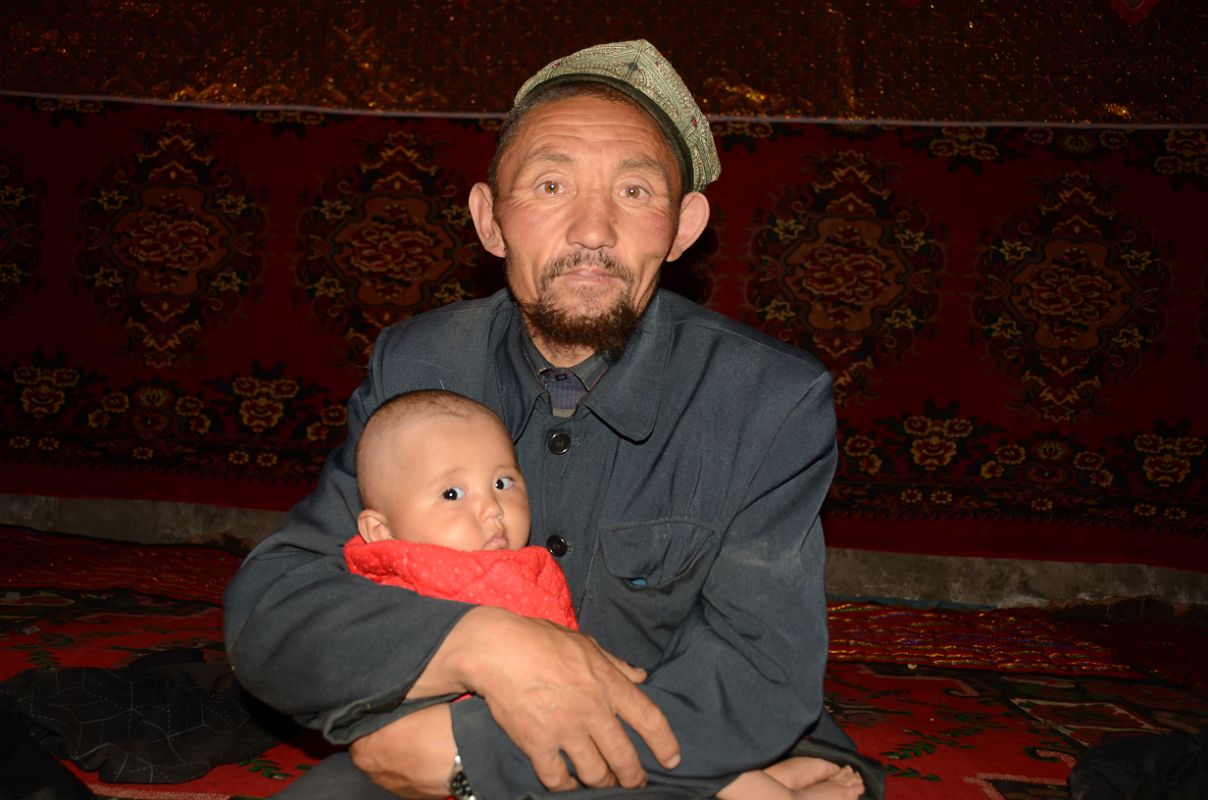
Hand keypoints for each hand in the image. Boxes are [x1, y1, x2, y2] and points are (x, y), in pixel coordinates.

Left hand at [349, 703, 455, 798]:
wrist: (462, 758)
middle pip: (369, 750)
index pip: (356, 730)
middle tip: (403, 727)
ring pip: (385, 766)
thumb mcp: (409, 706)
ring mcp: (390, 786)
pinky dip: (409, 770)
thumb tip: (387, 707)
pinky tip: (425, 758)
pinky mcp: (409, 796)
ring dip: (395, 756)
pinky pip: (403, 779)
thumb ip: (390, 710)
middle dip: (382, 740)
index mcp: (363, 747)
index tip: (384, 714)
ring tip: (418, 743)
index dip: (371, 721)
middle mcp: (370, 770)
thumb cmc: (436, 727)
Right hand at [431, 606, 680, 790]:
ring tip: (604, 783)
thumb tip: (641, 676)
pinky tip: (569, 784)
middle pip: (624, 757)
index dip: (665, 744)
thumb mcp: (587, 644)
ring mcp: (565, 729)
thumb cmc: (542, 641)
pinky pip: (557, 778)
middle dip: (633, 777)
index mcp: (608, 683)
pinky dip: (565, 786)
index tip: (672, 760)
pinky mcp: (537, 744)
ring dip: (603, 783)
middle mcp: (592, 710)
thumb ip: (617, 664)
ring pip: (595, 773)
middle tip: (635, 783)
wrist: (498, 649)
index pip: (650, 719)